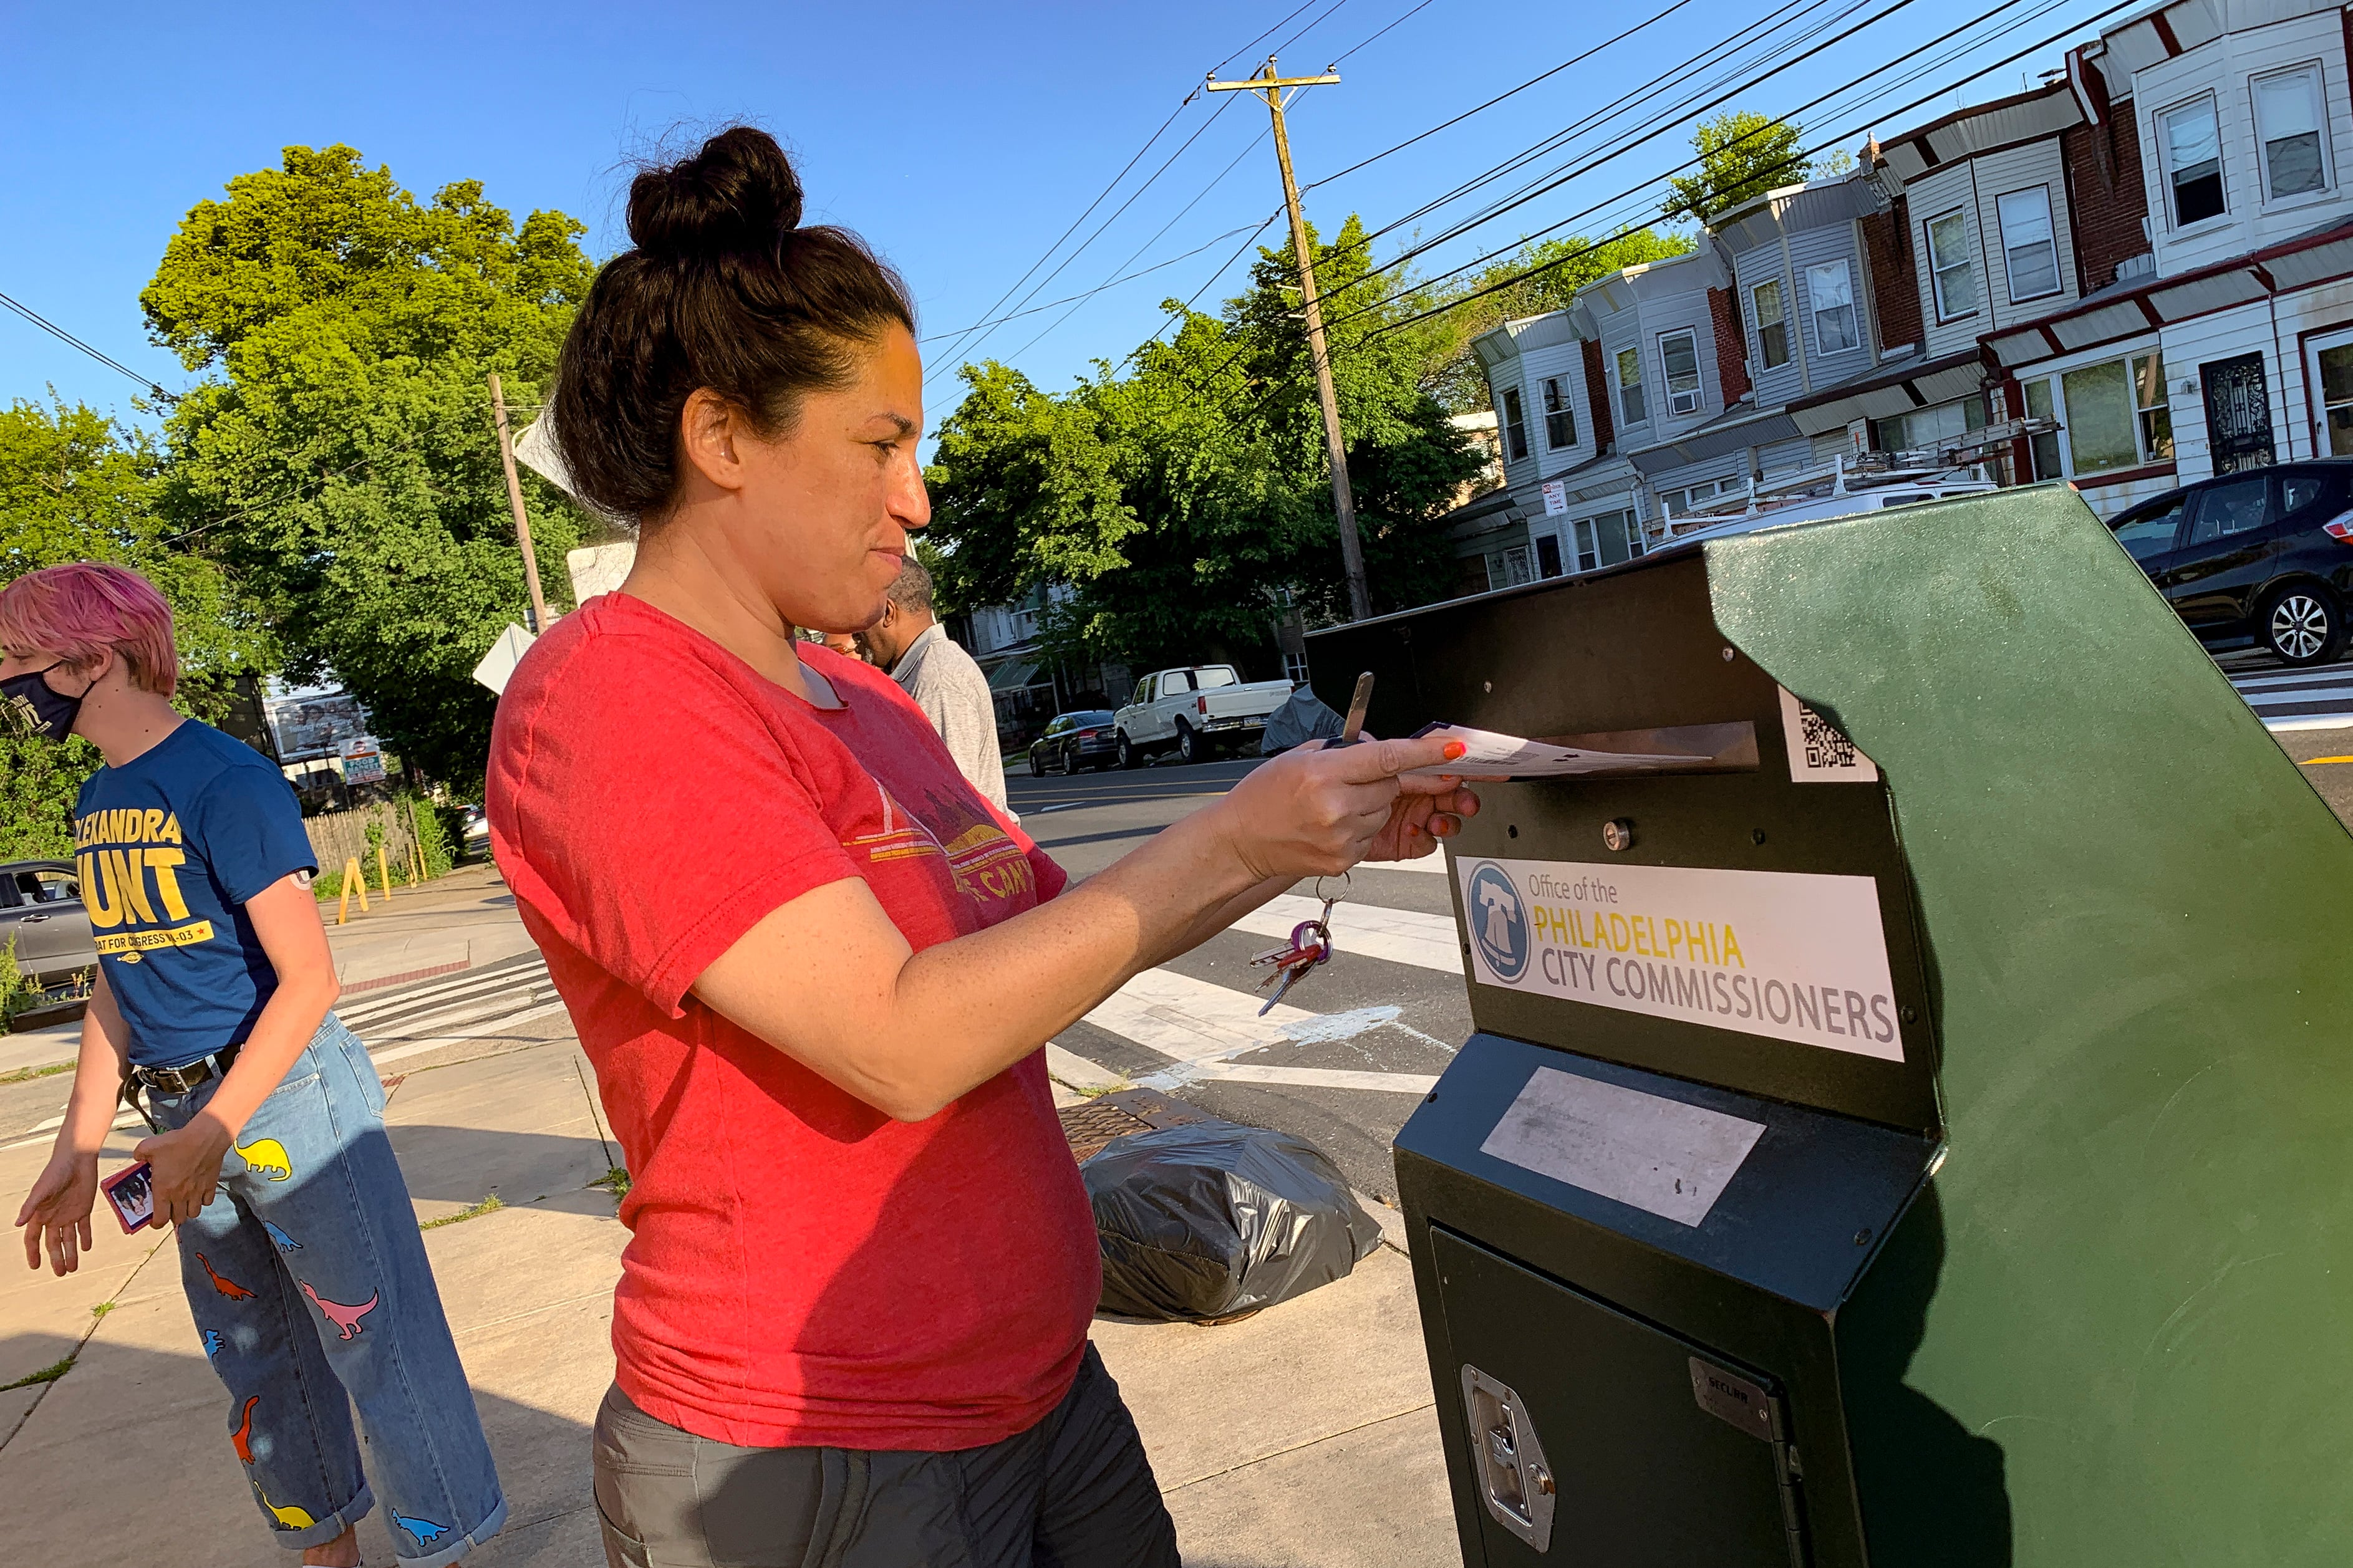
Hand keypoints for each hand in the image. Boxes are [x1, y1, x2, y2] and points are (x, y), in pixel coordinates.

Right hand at [17, 1150, 96, 1274]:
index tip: (35, 1267)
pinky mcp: (84, 1209)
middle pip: (53, 1243)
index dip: (33, 1253)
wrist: (77, 1160)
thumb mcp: (41, 1191)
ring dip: (71, 1253)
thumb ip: (30, 1208)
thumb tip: (17, 1224)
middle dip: (56, 1258)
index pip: (34, 1239)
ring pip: (69, 1239)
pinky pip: (84, 1227)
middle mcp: (54, 1217)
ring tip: (73, 1268)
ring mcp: (69, 1214)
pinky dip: (86, 1238)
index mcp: (40, 1214)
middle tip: (60, 1273)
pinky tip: (86, 1248)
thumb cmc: (55, 1173)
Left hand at [133, 1112, 233, 1228]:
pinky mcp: (210, 1185)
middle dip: (172, 1217)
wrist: (204, 1138)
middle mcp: (180, 1196)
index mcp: (163, 1190)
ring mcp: (197, 1192)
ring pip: (194, 1213)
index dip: (156, 1223)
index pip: (160, 1219)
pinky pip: (207, 1202)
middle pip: (178, 1219)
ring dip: (188, 1211)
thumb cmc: (178, 1143)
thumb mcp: (149, 1146)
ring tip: (184, 1203)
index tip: (154, 1220)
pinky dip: (203, 1201)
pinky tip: (198, 1193)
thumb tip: (138, 1158)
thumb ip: (139, 1154)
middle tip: (169, 1208)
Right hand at [1214, 733, 1477, 880]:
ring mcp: (1342, 838)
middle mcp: (1336, 808)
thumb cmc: (1263, 797)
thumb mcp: (1298, 758)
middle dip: (1379, 780)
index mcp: (1324, 776)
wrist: (1240, 841)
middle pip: (1390, 787)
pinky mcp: (1345, 860)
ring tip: (1333, 806)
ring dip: (1369, 805)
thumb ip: (1342, 750)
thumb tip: (1377, 746)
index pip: (1388, 759)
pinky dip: (1359, 828)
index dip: (1426, 753)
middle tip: (1349, 781)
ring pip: (1384, 812)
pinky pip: (1372, 836)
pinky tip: (1331, 825)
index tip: (1454, 748)